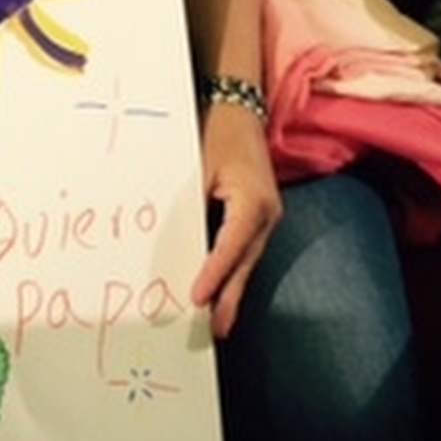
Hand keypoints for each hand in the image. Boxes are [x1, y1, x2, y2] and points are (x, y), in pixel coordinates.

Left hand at [190, 102, 280, 339]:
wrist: (240, 110)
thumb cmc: (216, 135)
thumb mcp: (198, 168)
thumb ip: (189, 206)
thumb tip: (172, 243)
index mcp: (253, 201)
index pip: (232, 245)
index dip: (214, 273)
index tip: (197, 297)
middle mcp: (267, 213)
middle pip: (245, 261)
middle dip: (229, 296)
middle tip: (216, 329)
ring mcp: (267, 217)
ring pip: (248, 259)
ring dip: (232, 288)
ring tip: (218, 321)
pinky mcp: (260, 216)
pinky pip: (246, 249)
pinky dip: (233, 269)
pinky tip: (222, 289)